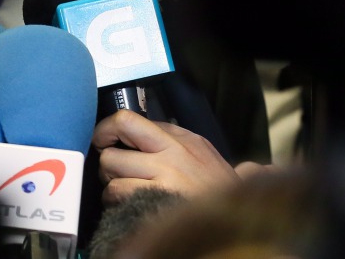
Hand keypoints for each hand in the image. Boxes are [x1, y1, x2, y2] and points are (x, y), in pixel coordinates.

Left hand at [92, 109, 239, 205]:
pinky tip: (123, 205)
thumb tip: (182, 134)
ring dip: (109, 177)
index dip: (117, 130)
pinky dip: (113, 199)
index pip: (137, 119)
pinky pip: (117, 190)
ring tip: (119, 188)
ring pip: (111, 162)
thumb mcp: (211, 162)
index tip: (113, 141)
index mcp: (186, 139)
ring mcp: (164, 173)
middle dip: (106, 143)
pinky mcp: (155, 197)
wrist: (238, 226)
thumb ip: (190, 148)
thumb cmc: (223, 197)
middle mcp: (174, 150)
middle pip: (121, 125)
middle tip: (109, 161)